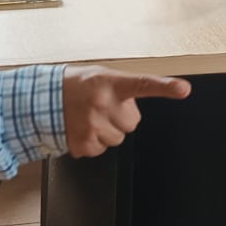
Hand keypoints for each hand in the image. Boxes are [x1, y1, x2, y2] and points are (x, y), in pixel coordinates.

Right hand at [62, 66, 190, 157]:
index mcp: (109, 83)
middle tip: (103, 107)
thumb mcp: (101, 76)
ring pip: (118, 138)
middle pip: (132, 123)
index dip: (165, 87)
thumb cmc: (75, 85)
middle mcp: (102, 104)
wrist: (42, 100)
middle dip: (121, 117)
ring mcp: (93, 126)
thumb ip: (124, 87)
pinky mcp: (84, 145)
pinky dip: (93, 141)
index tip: (183, 89)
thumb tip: (149, 92)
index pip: (142, 84)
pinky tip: (82, 128)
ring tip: (90, 117)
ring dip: (108, 130)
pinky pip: (101, 149)